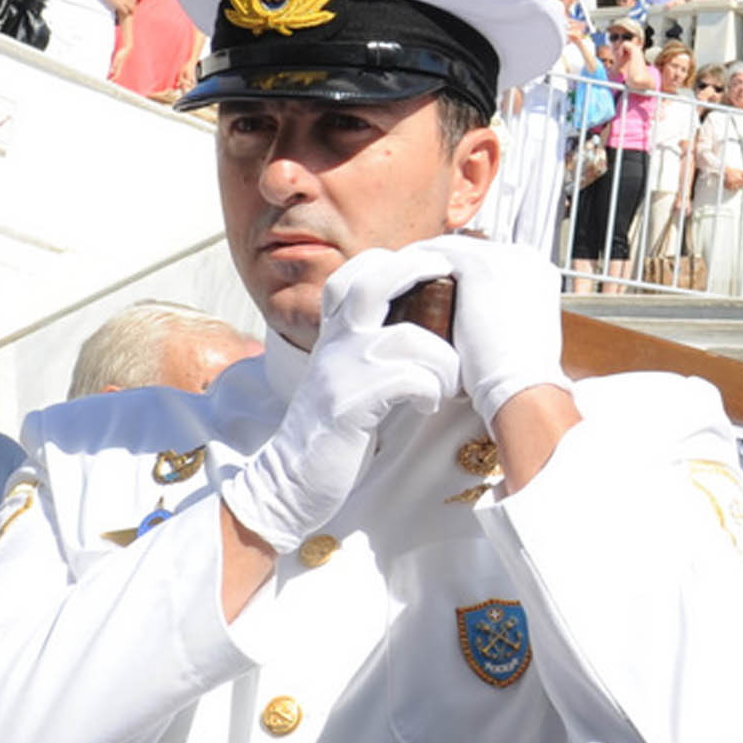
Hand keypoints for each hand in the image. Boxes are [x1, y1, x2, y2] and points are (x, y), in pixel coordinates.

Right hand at [219, 244, 468, 552]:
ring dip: (443, 363)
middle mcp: (335, 341)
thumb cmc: (334, 432)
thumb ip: (373, 347)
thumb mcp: (348, 376)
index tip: (431, 268)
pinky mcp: (349, 403)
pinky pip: (411, 379)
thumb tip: (428, 326)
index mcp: (335, 333)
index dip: (395, 262)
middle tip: (451, 279)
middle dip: (419, 270)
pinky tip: (425, 406)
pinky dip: (430, 392)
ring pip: (411, 338)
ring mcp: (341, 369)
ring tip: (443, 386)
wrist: (290, 481)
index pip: (356, 273)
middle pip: (375, 279)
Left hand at [394, 233, 566, 424]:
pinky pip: (433, 255)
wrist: (522, 386)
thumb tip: (479, 330)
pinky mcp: (478, 265)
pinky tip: (392, 281)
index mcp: (537, 273)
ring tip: (394, 285)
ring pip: (448, 249)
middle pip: (468, 250)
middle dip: (438, 265)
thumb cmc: (516, 376)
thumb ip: (501, 320)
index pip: (488, 260)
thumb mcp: (515, 337)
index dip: (458, 274)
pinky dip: (410, 265)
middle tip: (407, 286)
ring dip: (420, 262)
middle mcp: (524, 257)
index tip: (435, 290)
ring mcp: (503, 256)